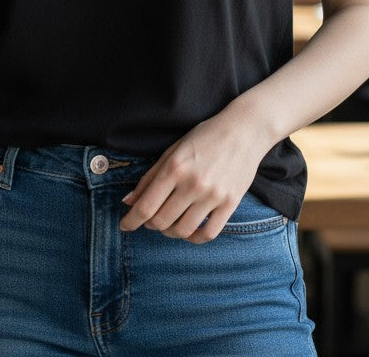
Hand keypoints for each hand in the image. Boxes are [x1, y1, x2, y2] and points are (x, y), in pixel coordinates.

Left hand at [118, 110, 270, 244]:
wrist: (244, 130)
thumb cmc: (204, 137)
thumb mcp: (173, 151)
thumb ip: (150, 177)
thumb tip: (128, 201)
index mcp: (175, 167)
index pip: (146, 206)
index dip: (130, 221)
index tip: (124, 226)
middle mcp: (193, 184)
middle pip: (161, 222)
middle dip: (150, 225)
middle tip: (150, 220)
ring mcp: (213, 195)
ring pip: (183, 231)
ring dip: (170, 232)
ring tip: (169, 224)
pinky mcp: (230, 203)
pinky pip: (208, 233)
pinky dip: (195, 238)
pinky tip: (189, 230)